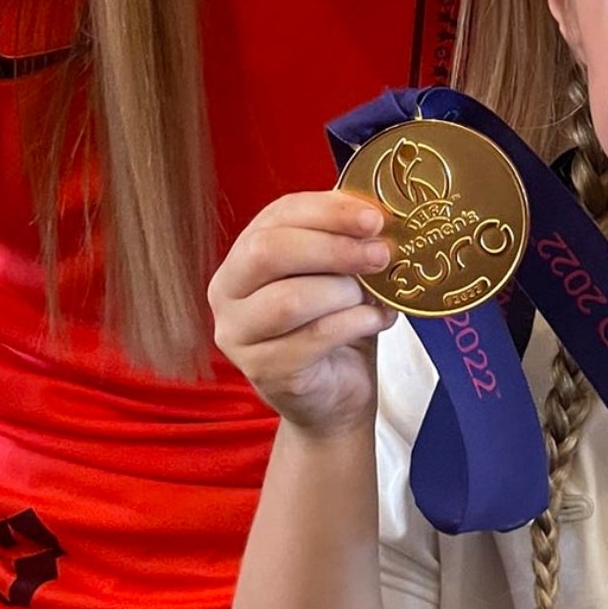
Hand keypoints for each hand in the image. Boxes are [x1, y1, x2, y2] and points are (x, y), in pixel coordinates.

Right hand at [209, 190, 398, 437]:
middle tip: (380, 254)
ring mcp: (238, 335)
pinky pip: (313, 338)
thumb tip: (375, 217)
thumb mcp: (336, 275)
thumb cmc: (333, 327)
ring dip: (344, 292)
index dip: (327, 211)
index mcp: (242, 256)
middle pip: (268, 252)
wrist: (333, 397)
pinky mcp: (263, 371)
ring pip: (289, 299)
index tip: (374, 218)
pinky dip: (354, 324)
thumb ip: (343, 243)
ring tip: (372, 299)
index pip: (276, 216)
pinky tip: (375, 322)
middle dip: (333, 248)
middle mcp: (226, 293)